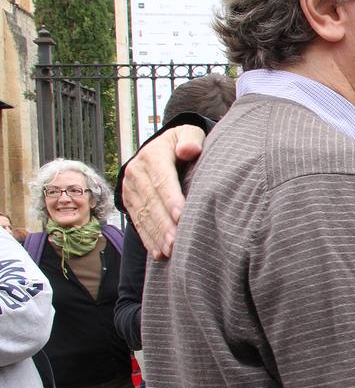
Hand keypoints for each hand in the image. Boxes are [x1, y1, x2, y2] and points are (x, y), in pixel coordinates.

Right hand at [122, 126, 205, 258]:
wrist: (161, 149)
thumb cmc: (184, 143)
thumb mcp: (189, 133)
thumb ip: (191, 140)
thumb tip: (189, 149)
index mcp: (152, 155)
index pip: (161, 179)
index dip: (170, 199)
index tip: (182, 216)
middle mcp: (136, 172)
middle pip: (151, 201)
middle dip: (163, 224)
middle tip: (176, 242)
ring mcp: (130, 188)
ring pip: (143, 215)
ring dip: (156, 235)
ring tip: (169, 252)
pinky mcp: (130, 202)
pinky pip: (138, 222)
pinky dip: (148, 239)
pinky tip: (158, 253)